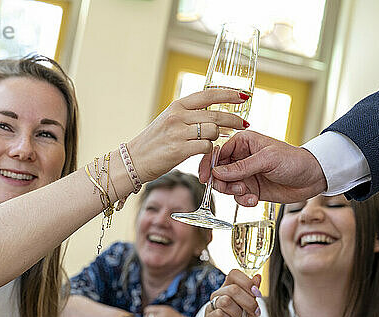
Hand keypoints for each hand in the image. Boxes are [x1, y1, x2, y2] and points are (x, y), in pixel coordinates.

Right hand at [128, 89, 248, 182]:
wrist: (133, 160)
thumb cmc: (153, 143)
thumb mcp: (169, 121)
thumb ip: (188, 116)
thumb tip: (212, 114)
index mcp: (177, 105)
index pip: (209, 94)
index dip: (229, 94)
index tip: (244, 96)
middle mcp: (178, 116)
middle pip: (215, 114)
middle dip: (234, 120)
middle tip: (245, 124)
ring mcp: (178, 133)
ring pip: (213, 131)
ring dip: (220, 137)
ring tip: (222, 141)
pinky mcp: (179, 150)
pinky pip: (206, 147)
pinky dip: (210, 150)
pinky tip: (208, 152)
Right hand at [198, 130, 327, 203]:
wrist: (313, 178)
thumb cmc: (294, 160)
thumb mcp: (267, 160)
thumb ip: (241, 167)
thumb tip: (217, 173)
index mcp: (242, 142)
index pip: (217, 152)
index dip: (209, 165)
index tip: (206, 178)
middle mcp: (240, 157)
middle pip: (217, 171)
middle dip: (223, 182)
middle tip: (236, 188)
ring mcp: (245, 174)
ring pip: (225, 186)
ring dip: (234, 192)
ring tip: (248, 193)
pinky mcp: (251, 188)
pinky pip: (237, 197)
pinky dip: (243, 200)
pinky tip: (255, 199)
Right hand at [202, 270, 261, 316]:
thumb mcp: (251, 310)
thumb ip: (253, 294)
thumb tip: (257, 277)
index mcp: (229, 289)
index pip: (234, 274)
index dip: (246, 281)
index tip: (256, 293)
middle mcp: (219, 294)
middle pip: (233, 288)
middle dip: (248, 302)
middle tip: (252, 312)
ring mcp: (212, 305)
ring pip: (226, 301)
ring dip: (237, 313)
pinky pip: (220, 314)